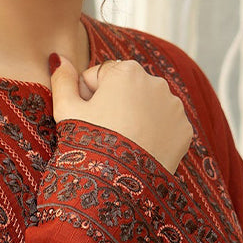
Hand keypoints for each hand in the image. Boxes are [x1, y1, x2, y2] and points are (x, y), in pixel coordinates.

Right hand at [49, 55, 192, 176]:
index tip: (85, 117)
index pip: (100, 75)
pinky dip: (153, 133)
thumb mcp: (67, 110)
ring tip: (121, 142)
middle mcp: (155, 81)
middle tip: (102, 131)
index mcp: (126, 70)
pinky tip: (139, 149)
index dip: (87, 97)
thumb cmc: (90, 143)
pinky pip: (164, 125)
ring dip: (135, 117)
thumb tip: (58, 58)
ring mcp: (173, 106)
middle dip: (114, 104)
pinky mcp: (184, 128)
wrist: (119, 184)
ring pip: (147, 106)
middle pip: (126, 88)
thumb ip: (62, 79)